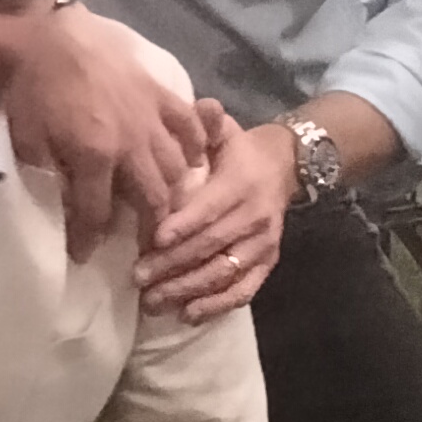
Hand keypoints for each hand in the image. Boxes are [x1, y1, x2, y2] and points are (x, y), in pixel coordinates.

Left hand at [6, 4, 202, 262]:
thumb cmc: (30, 81)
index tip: (83, 256)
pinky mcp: (161, 92)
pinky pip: (190, 125)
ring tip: (166, 212)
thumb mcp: (25, 134)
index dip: (89, 239)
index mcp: (93, 156)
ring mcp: (151, 117)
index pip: (96, 213)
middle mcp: (131, 143)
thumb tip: (60, 202)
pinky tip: (192, 162)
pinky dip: (194, 147)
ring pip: (177, 168)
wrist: (52, 27)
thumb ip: (45, 172)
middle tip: (143, 245)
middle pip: (152, 198)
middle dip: (149, 229)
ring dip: (174, 195)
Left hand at [131, 108, 290, 321]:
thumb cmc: (236, 152)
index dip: (182, 227)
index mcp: (240, 184)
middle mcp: (255, 217)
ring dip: (188, 290)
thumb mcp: (224, 131)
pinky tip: (188, 315)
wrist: (283, 169)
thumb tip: (201, 106)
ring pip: (224, 272)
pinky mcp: (267, 263)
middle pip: (211, 246)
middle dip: (173, 264)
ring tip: (153, 302)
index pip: (209, 209)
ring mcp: (263, 244)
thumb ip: (207, 122)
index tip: (151, 241)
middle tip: (138, 278)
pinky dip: (217, 305)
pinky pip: (245, 290)